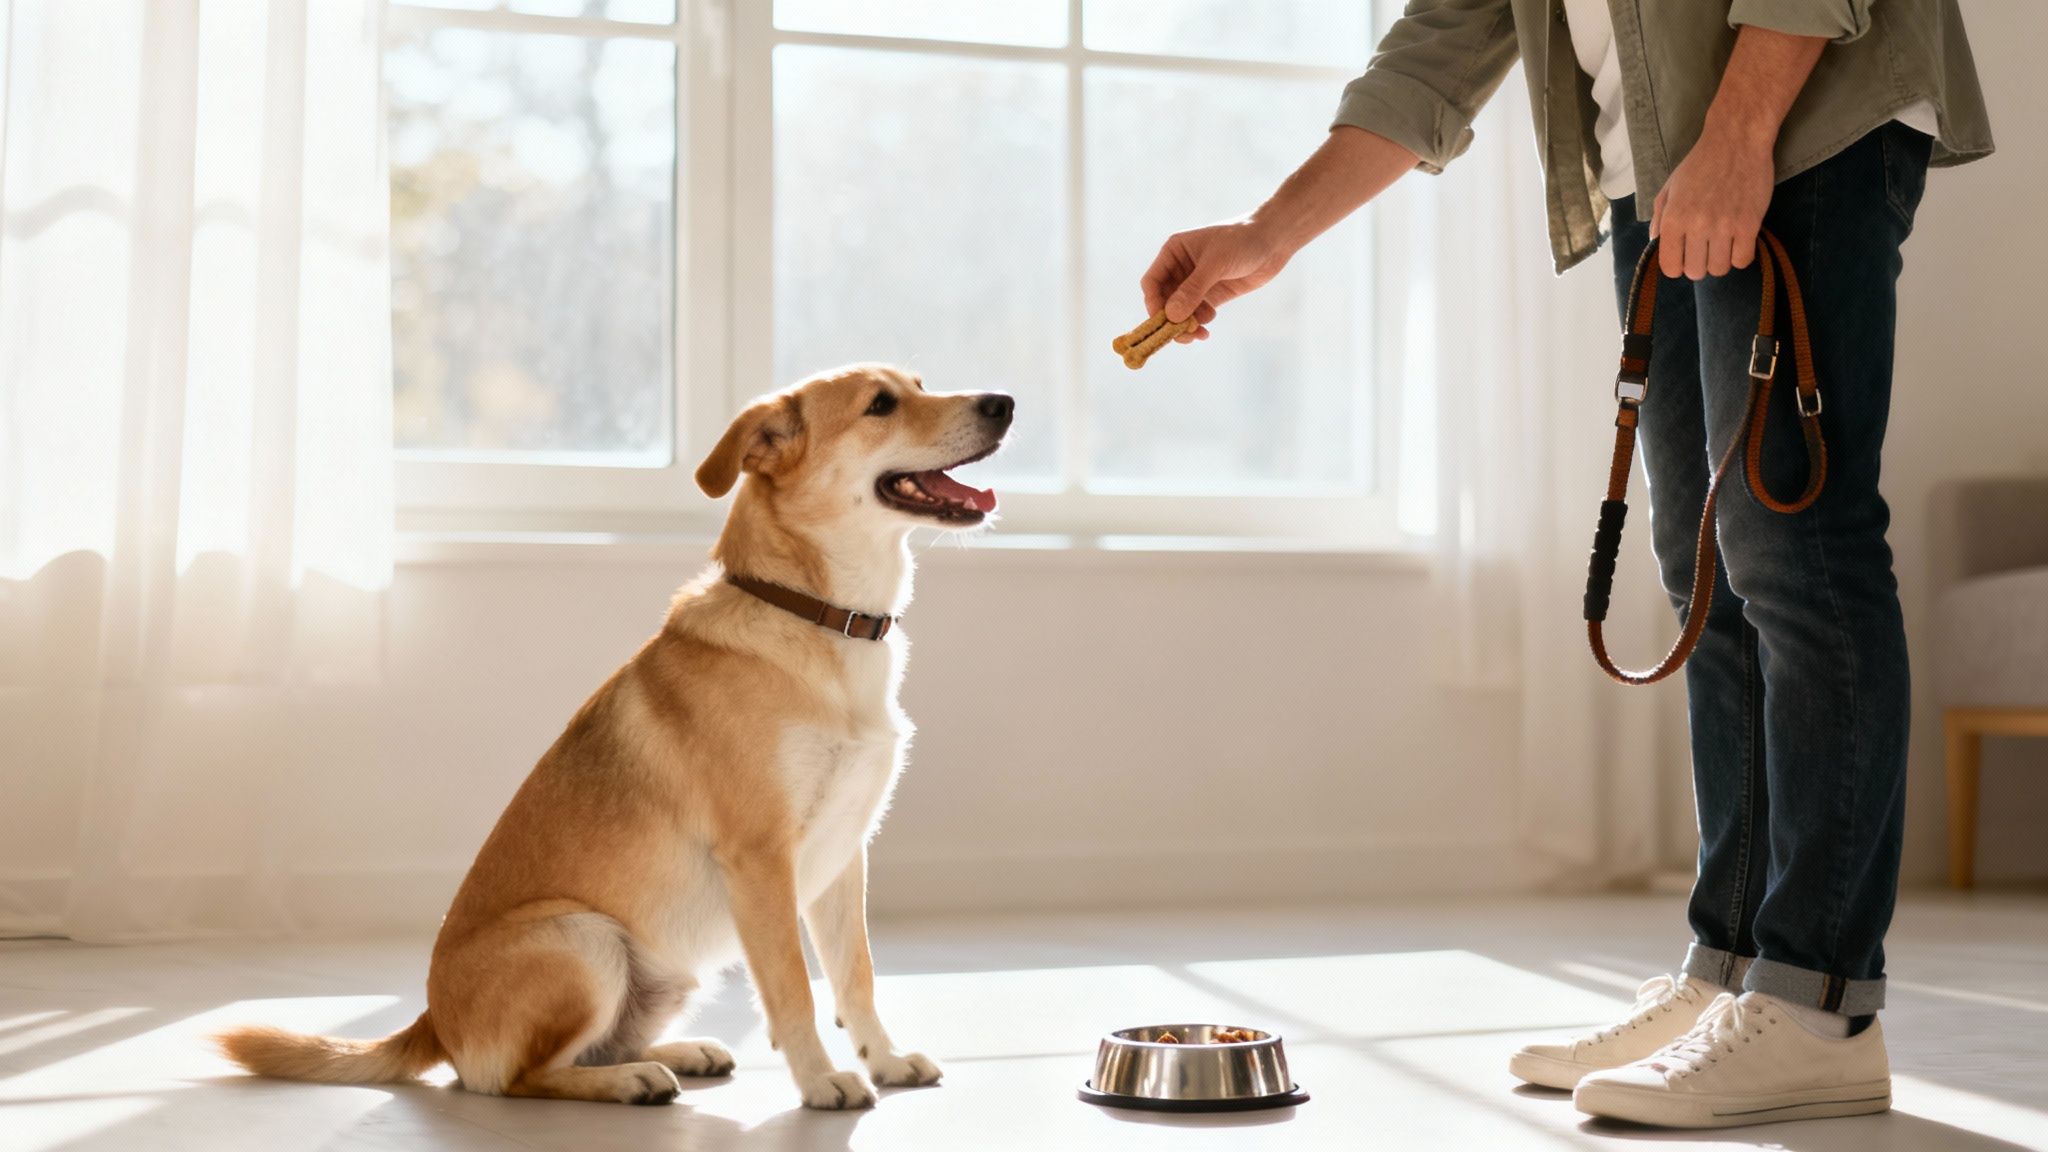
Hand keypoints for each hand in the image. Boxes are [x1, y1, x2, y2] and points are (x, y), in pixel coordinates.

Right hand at [1140, 220, 1295, 342]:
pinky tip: (1207, 326)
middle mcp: (1180, 268)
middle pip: (1164, 301)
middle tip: (1182, 336)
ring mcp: (1196, 283)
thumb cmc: (1242, 241)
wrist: (1274, 241)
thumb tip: (1171, 316)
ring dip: (1185, 325)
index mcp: (1174, 252)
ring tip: (1199, 333)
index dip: (1153, 304)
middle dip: (1171, 320)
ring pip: (1180, 311)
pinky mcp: (1212, 294)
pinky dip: (1198, 323)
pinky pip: (1197, 314)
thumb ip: (1193, 289)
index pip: (1152, 282)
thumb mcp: (1216, 264)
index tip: (1162, 322)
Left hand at [1648, 119, 1775, 279]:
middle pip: (1696, 271)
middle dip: (1699, 263)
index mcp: (1673, 219)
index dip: (1677, 265)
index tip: (1684, 255)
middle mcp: (1696, 226)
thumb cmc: (1700, 164)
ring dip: (1720, 260)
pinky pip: (1742, 260)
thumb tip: (1655, 244)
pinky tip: (1738, 241)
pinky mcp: (1749, 224)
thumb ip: (1659, 218)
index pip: (1670, 267)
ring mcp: (1724, 226)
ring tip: (1722, 242)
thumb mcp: (1669, 188)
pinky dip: (1740, 255)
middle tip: (1705, 247)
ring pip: (1720, 269)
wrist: (1736, 141)